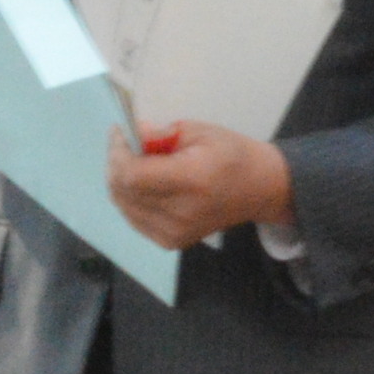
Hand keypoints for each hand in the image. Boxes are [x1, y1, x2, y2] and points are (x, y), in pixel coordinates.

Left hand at [103, 120, 293, 250]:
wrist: (257, 190)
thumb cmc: (231, 154)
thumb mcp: (200, 131)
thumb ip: (161, 134)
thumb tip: (132, 134)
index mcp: (192, 180)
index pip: (133, 175)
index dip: (118, 153)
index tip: (121, 133)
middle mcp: (181, 213)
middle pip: (123, 191)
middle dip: (116, 163)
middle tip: (124, 143)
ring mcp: (174, 233)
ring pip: (123, 205)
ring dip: (121, 181)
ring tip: (135, 161)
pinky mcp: (171, 242)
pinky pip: (133, 218)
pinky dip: (130, 198)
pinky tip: (144, 183)